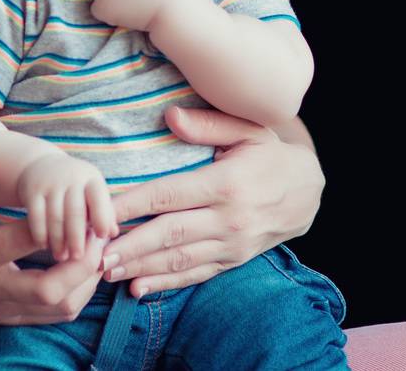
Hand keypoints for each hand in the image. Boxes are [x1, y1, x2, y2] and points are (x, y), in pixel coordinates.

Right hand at [0, 154, 109, 325]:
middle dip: (83, 263)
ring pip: (58, 307)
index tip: (75, 205)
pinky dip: (78, 292)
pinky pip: (54, 314)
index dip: (54, 223)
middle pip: (49, 289)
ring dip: (86, 280)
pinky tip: (83, 266)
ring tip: (96, 247)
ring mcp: (0, 308)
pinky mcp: (8, 317)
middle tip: (97, 233)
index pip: (20, 241)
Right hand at [16, 153, 118, 262]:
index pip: (98, 198)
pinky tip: (44, 246)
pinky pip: (35, 215)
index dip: (101, 217)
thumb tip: (113, 233)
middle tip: (78, 258)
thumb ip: (104, 212)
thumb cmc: (76, 187)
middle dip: (76, 237)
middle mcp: (71, 178)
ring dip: (58, 239)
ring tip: (61, 257)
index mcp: (91, 179)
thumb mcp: (92, 193)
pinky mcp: (32, 190)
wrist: (44, 166)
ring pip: (55, 215)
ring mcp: (50, 183)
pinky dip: (40, 232)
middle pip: (75, 211)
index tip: (102, 237)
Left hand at [102, 106, 323, 297]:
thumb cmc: (270, 154)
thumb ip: (208, 124)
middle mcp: (228, 219)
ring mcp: (231, 244)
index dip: (134, 204)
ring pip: (179, 259)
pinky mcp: (233, 260)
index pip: (169, 194)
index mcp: (226, 184)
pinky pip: (196, 274)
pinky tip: (139, 289)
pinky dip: (166, 284)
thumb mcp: (248, 129)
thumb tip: (170, 116)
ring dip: (141, 267)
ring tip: (108, 271)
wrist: (309, 191)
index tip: (104, 211)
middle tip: (96, 254)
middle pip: (169, 233)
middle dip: (131, 245)